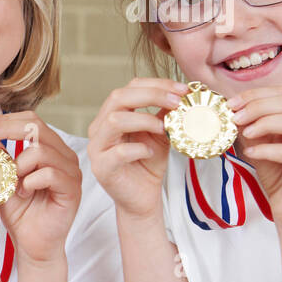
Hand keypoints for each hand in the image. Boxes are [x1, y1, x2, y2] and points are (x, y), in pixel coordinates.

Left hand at [0, 113, 80, 265]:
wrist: (31, 243)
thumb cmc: (20, 211)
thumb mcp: (0, 179)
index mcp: (49, 148)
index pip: (31, 121)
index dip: (5, 120)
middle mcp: (63, 155)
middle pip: (37, 127)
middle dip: (6, 128)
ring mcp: (71, 171)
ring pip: (42, 151)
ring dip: (18, 165)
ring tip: (11, 183)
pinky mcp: (72, 189)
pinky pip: (50, 174)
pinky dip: (29, 182)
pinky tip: (23, 193)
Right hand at [87, 78, 185, 219]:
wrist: (142, 197)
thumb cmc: (148, 163)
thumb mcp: (161, 133)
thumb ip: (165, 114)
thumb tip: (183, 94)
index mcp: (112, 114)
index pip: (129, 87)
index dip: (156, 84)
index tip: (183, 90)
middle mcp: (100, 127)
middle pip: (118, 97)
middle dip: (151, 95)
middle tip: (177, 101)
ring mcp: (97, 147)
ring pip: (114, 120)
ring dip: (144, 120)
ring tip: (164, 128)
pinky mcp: (102, 167)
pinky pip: (118, 152)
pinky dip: (139, 149)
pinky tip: (150, 153)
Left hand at [229, 86, 281, 228]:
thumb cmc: (278, 174)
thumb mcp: (259, 145)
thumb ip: (249, 128)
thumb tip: (230, 110)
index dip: (256, 94)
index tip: (231, 103)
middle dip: (258, 106)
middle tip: (235, 117)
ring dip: (266, 123)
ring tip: (245, 133)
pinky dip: (267, 149)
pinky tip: (251, 153)